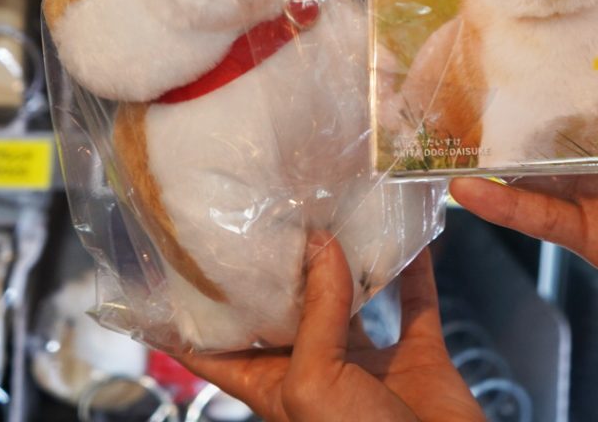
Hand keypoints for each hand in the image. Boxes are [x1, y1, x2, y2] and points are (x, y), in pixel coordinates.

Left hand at [180, 238, 483, 421]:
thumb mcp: (314, 385)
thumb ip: (316, 314)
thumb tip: (321, 244)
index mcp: (276, 388)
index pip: (220, 348)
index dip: (198, 313)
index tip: (179, 263)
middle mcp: (319, 370)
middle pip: (292, 307)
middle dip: (284, 262)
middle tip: (274, 209)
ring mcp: (370, 365)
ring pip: (354, 298)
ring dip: (351, 257)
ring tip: (340, 209)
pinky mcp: (418, 357)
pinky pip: (415, 302)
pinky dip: (415, 268)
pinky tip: (409, 233)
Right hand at [450, 0, 597, 387]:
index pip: (594, 72)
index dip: (559, 48)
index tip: (520, 15)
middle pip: (555, 119)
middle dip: (512, 97)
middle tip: (460, 65)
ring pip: (537, 168)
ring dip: (492, 151)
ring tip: (440, 125)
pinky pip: (546, 218)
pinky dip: (506, 205)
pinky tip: (468, 186)